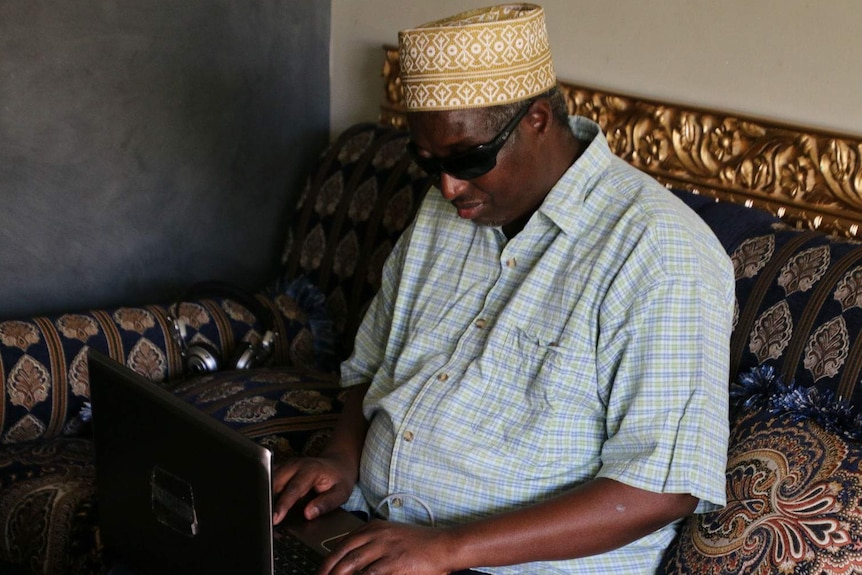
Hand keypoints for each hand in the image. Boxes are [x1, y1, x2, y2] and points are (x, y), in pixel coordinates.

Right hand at [271, 455, 355, 524]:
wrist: (337, 464)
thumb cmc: (339, 479)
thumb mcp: (341, 493)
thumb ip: (326, 503)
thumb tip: (308, 513)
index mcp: (310, 470)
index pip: (293, 489)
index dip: (283, 505)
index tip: (275, 518)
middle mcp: (295, 465)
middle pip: (275, 483)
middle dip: (267, 501)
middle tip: (264, 521)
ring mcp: (286, 465)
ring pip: (268, 480)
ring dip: (264, 497)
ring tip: (262, 516)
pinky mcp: (280, 469)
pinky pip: (268, 479)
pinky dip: (264, 492)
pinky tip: (264, 506)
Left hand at [319, 520, 454, 574]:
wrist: (444, 546)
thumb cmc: (420, 544)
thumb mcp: (392, 536)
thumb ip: (372, 543)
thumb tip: (352, 559)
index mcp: (375, 528)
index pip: (343, 543)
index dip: (329, 559)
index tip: (322, 570)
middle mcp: (377, 536)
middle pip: (343, 554)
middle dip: (328, 569)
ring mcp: (385, 549)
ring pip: (351, 564)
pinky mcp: (394, 563)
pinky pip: (369, 574)